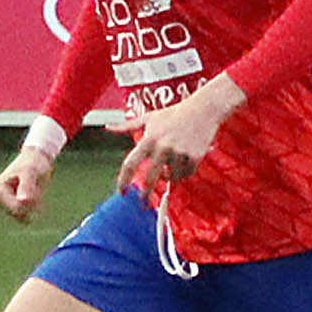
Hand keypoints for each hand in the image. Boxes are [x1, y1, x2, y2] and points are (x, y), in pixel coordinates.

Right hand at [0, 147, 56, 221]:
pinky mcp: (11, 208)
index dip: (31, 199)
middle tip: (34, 187)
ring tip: (33, 190)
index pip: (17, 207)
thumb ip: (27, 186)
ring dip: (34, 206)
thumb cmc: (33, 164)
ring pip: (24, 218)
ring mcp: (3, 205)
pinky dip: (33, 209)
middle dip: (32, 204)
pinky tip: (33, 196)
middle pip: (20, 215)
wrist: (36, 160)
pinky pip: (26, 218)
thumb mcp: (30, 172)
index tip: (33, 185)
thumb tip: (22, 201)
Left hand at [120, 76, 240, 191]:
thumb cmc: (174, 113)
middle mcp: (163, 147)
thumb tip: (108, 127)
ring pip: (172, 178)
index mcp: (149, 138)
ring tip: (172, 166)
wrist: (203, 109)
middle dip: (146, 195)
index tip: (122, 192)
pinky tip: (184, 162)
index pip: (130, 164)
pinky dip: (184, 173)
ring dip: (170, 177)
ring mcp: (179, 153)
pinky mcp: (194, 157)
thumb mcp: (149, 117)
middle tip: (144, 202)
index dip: (123, 181)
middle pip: (150, 179)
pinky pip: (186, 175)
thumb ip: (128, 125)